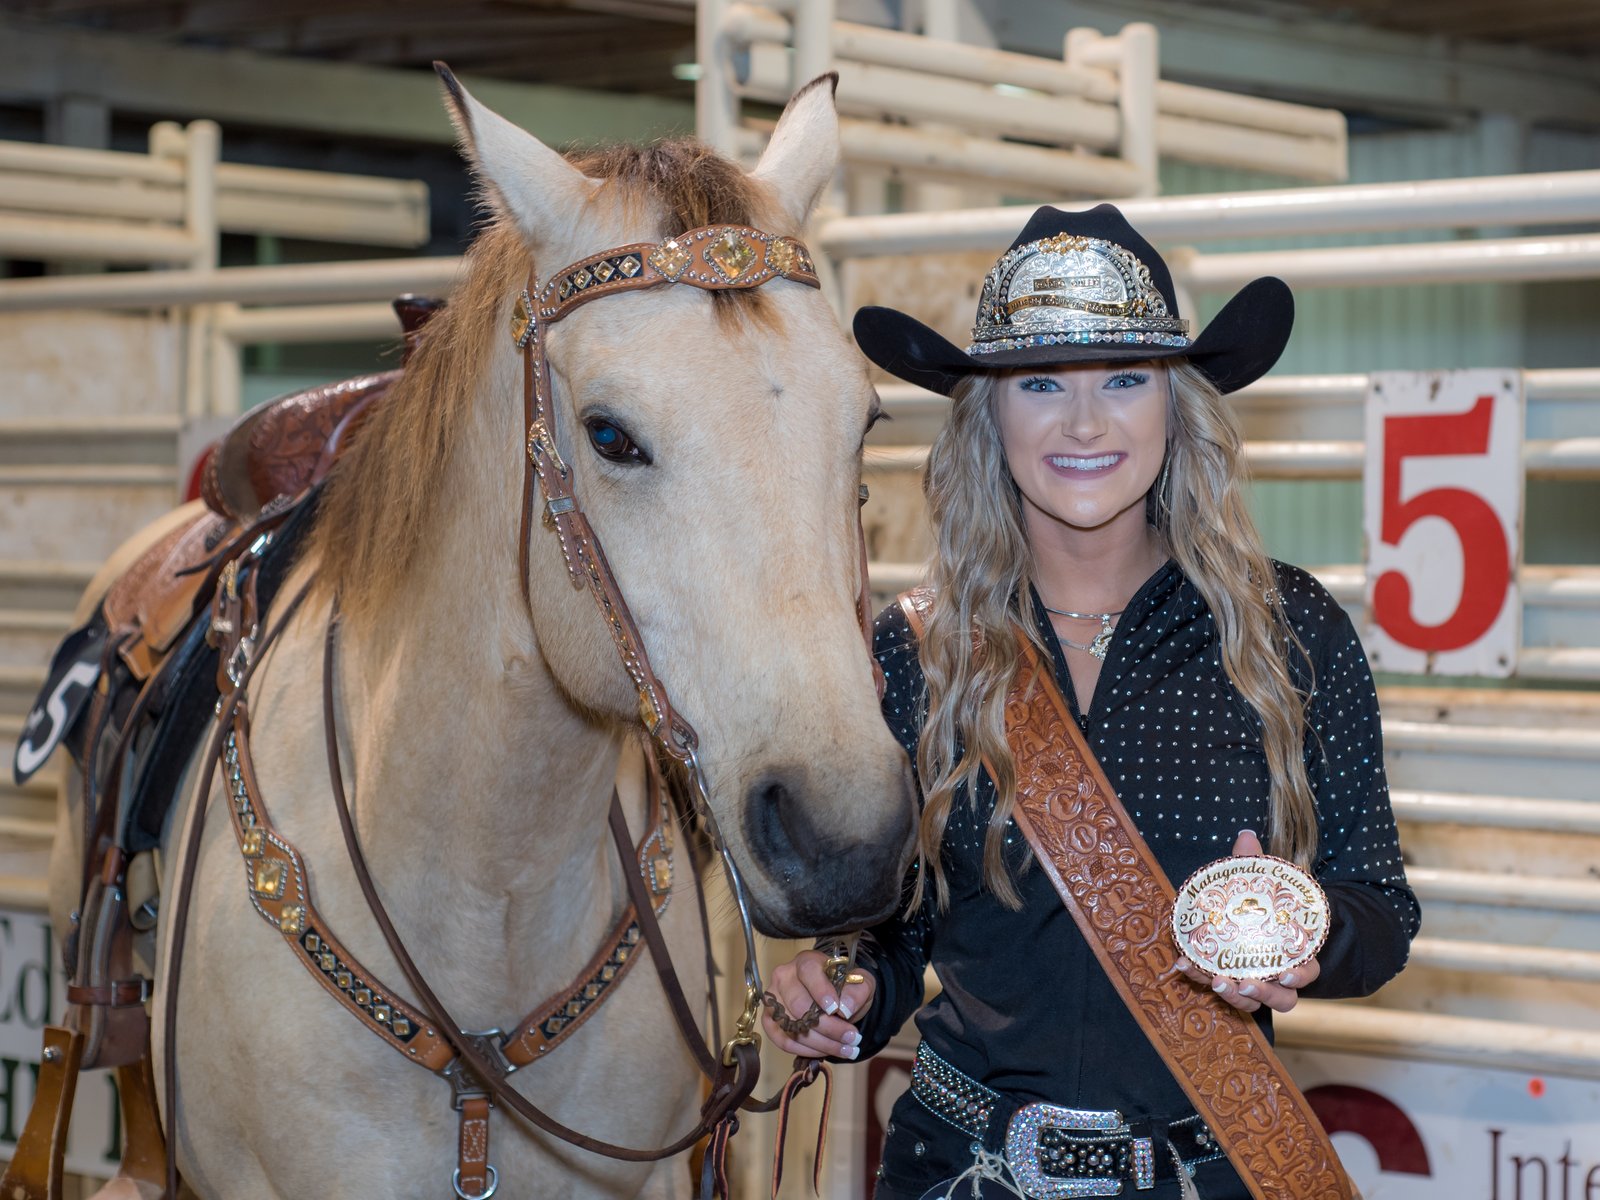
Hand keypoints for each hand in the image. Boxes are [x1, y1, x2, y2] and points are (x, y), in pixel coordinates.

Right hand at [760, 949, 876, 1059]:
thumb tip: (845, 1007)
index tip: (839, 1010)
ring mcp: (773, 1000)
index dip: (822, 991)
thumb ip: (857, 991)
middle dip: (828, 1027)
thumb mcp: (860, 983)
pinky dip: (805, 1050)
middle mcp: (783, 977)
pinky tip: (825, 1052)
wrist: (835, 1001)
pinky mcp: (769, 1021)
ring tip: (845, 1049)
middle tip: (851, 1038)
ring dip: (820, 1043)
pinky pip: (783, 1040)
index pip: (808, 972)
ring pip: (791, 1026)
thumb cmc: (845, 988)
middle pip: (799, 1005)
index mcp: (805, 961)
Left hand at [1174, 829, 1321, 1013]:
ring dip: (1234, 996)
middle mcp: (1279, 977)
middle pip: (1282, 999)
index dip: (1299, 976)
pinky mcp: (1231, 985)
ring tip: (1215, 981)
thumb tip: (1246, 835)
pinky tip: (1183, 964)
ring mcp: (1256, 985)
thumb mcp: (1263, 883)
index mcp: (1296, 954)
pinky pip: (1221, 990)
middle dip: (1264, 994)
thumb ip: (1254, 864)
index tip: (1285, 974)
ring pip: (1252, 1004)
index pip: (1307, 972)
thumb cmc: (1264, 904)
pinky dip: (1201, 978)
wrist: (1251, 919)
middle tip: (1244, 983)